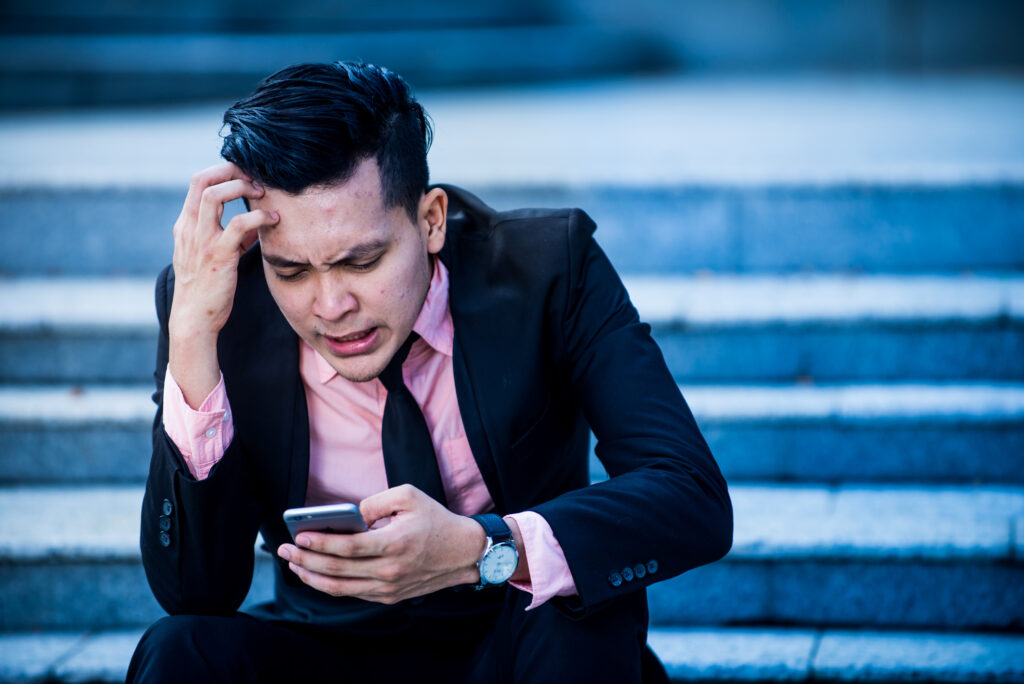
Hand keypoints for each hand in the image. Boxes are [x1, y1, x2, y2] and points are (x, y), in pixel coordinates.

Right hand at [167, 162, 278, 406]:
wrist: (194, 319)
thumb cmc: (208, 289)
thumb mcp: (214, 256)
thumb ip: (232, 237)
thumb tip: (257, 225)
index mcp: (186, 226)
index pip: (197, 183)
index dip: (222, 171)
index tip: (246, 174)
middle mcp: (190, 228)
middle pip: (202, 181)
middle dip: (230, 171)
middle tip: (256, 176)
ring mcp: (201, 241)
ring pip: (214, 196)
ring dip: (241, 187)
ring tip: (263, 193)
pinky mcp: (218, 256)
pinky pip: (239, 225)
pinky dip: (258, 216)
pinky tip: (273, 220)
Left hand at [277, 485, 485, 603]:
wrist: (463, 552)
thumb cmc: (435, 519)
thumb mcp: (408, 497)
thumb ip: (374, 503)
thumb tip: (347, 515)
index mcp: (394, 544)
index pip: (348, 547)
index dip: (320, 542)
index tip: (298, 536)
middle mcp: (389, 571)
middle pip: (337, 570)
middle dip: (305, 559)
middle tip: (283, 550)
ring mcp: (388, 588)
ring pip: (340, 588)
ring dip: (312, 577)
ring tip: (294, 564)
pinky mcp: (389, 597)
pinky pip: (352, 593)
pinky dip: (330, 585)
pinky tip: (316, 573)